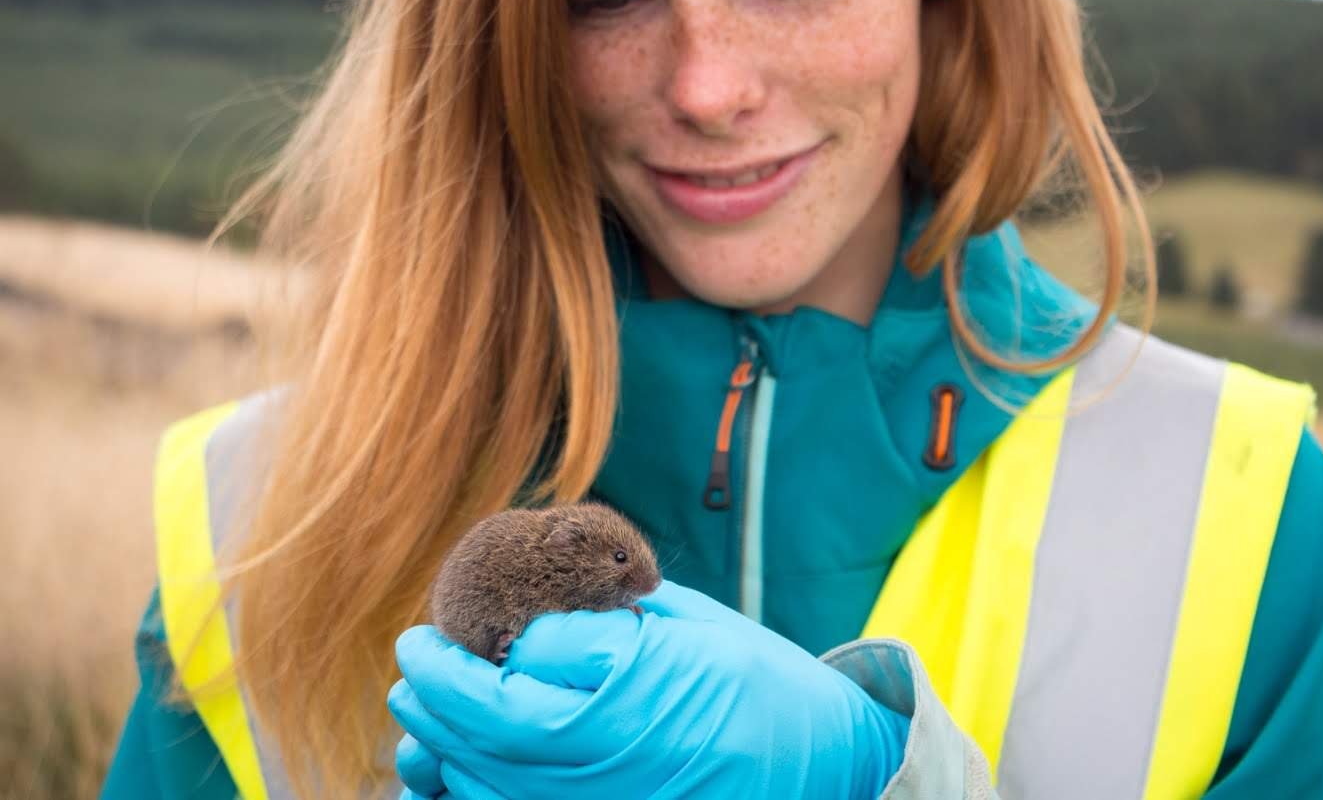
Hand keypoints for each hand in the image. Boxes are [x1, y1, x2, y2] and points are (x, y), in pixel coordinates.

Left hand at [388, 580, 909, 799]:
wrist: (823, 763)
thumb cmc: (758, 682)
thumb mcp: (682, 627)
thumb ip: (596, 629)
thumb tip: (518, 629)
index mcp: (623, 698)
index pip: (501, 684)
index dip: (446, 662)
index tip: (421, 634)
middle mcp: (603, 764)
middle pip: (483, 739)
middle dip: (433, 702)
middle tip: (412, 665)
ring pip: (491, 787)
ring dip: (443, 751)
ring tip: (423, 717)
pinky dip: (480, 793)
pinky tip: (463, 770)